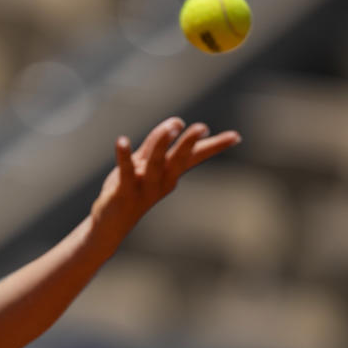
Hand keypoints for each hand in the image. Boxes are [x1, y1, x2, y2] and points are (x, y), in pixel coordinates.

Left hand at [91, 117, 240, 240]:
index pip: (195, 156)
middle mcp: (161, 181)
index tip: (236, 136)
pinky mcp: (123, 191)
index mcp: (170, 174)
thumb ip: (156, 144)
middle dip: (189, 144)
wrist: (111, 226)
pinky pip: (124, 171)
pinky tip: (121, 141)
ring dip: (161, 145)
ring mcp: (143, 187)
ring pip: (155, 163)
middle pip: (178, 160)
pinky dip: (123, 156)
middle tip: (202, 128)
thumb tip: (177, 122)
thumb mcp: (144, 165)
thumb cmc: (130, 191)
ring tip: (170, 127)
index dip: (214, 146)